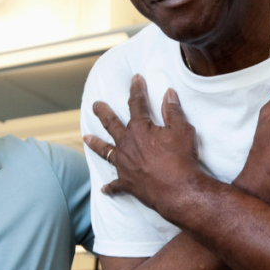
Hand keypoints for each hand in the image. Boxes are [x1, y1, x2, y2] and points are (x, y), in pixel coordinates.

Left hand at [84, 75, 201, 218]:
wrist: (178, 191)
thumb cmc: (182, 159)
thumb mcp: (182, 130)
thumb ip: (173, 111)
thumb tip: (169, 93)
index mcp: (139, 129)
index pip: (136, 103)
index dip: (137, 89)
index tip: (135, 78)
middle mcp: (126, 145)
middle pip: (110, 124)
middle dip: (102, 112)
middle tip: (96, 105)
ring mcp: (123, 164)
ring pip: (104, 151)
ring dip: (95, 144)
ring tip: (86, 138)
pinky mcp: (126, 183)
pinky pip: (115, 185)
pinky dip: (110, 187)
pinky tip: (103, 188)